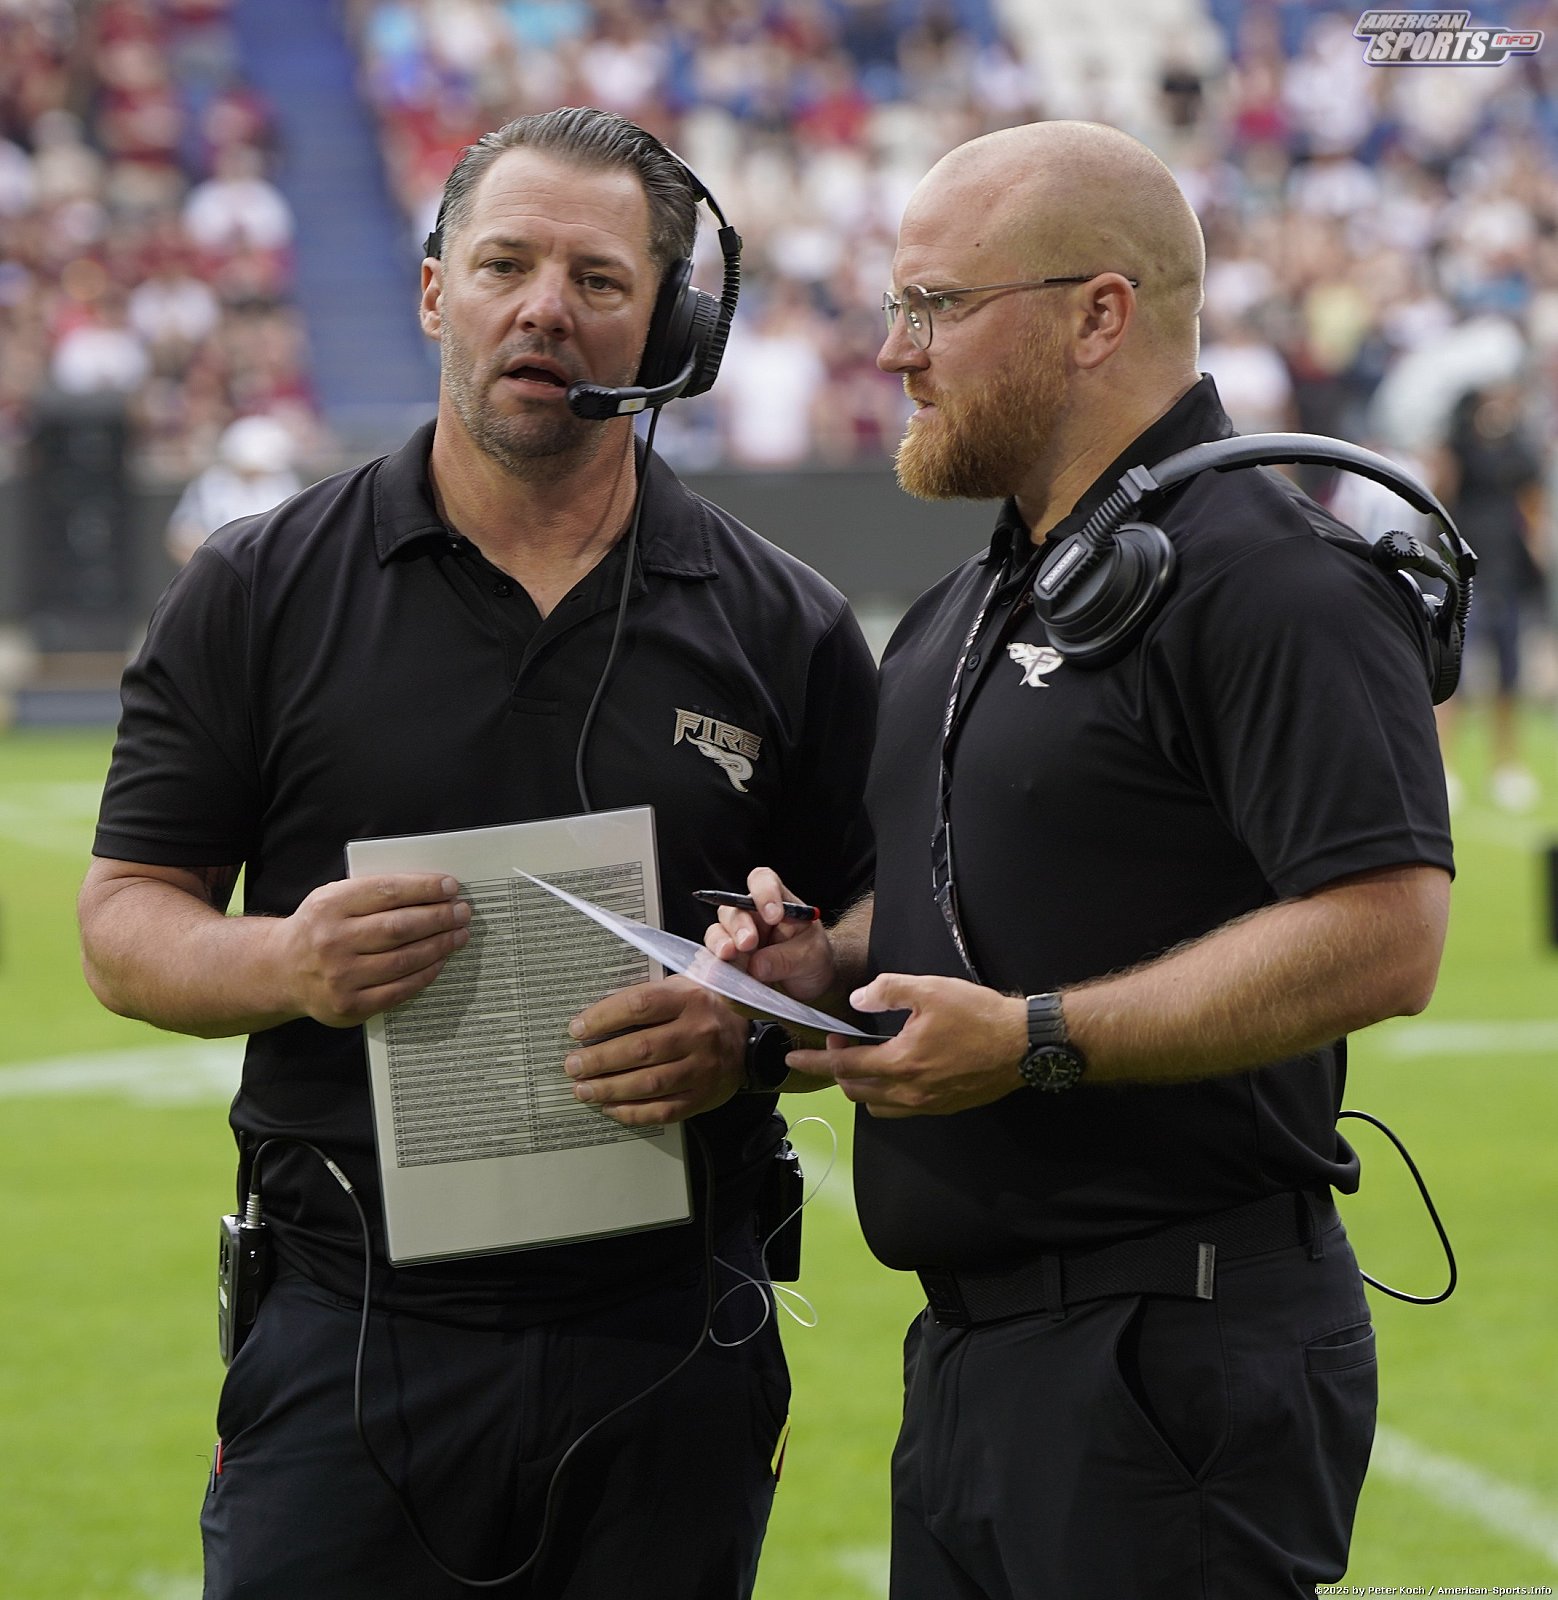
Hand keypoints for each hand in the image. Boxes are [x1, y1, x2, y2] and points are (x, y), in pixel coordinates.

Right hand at [279, 874, 469, 1026]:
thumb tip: (431, 890)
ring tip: (459, 935)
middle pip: (400, 927)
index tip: (451, 887)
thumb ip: (374, 893)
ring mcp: (341, 977)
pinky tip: (440, 962)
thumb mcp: (333, 898)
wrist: (281, 970)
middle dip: (439, 918)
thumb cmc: (319, 928)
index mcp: (330, 906)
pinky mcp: (350, 1005)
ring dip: (439, 946)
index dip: (424, 889)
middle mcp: (332, 941)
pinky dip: (425, 974)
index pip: (387, 892)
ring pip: (404, 960)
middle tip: (463, 912)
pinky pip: (399, 989)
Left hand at [564, 976, 748, 1125]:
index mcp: (689, 999)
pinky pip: (663, 1109)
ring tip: (583, 1090)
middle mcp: (698, 1033)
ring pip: (649, 1083)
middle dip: (599, 1060)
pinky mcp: (702, 1096)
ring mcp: (702, 1068)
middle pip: (640, 1049)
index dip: (603, 1018)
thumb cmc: (703, 1011)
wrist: (748, 1041)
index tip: (577, 1029)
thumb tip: (595, 1015)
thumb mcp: (682, 989)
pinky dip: (631, 1112)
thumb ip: (646, 996)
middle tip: (572, 1065)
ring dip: (609, 1089)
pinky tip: (609, 1108)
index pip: (639, 1006)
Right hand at [701, 866, 835, 1002]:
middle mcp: (753, 915)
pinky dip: (714, 961)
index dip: (764, 892)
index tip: (773, 916)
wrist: (810, 980)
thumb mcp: (810, 956)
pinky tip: (720, 971)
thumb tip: (756, 966)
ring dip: (722, 941)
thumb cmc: (812, 957)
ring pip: (719, 929)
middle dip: (739, 925)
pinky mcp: (730, 957)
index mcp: (778, 902)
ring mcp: (738, 936)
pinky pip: (714, 955)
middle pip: (735, 908)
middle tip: (748, 943)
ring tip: (729, 955)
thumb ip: (786, 959)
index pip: (764, 881)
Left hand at [784, 973, 1026, 1117]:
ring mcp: (927, 1104)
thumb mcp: (929, 990)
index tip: (793, 1056)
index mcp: (901, 1063)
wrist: (1024, 1045)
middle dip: (837, 1068)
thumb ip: (887, 990)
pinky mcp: (942, 1107)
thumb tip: (858, 998)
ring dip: (860, 1085)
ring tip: (864, 1057)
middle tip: (839, 1041)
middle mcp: (909, 1092)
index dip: (815, 1059)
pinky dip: (885, 1093)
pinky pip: (900, 1109)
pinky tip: (894, 1070)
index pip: (843, 1067)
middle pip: (855, 1090)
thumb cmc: (979, 1015)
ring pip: (876, 1105)